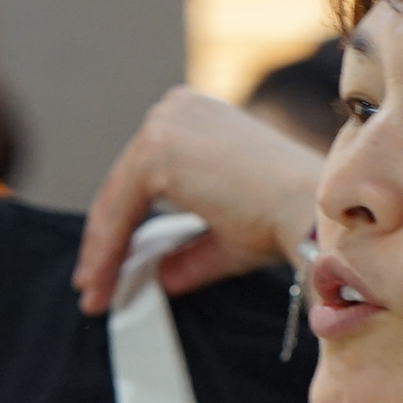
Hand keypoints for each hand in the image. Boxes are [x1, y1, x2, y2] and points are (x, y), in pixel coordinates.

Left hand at [72, 88, 324, 315]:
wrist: (309, 212)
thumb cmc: (284, 218)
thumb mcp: (225, 237)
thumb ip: (187, 251)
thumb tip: (159, 276)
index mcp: (195, 117)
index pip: (143, 174)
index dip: (123, 224)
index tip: (111, 264)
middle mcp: (176, 110)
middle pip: (122, 185)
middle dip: (106, 241)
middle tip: (93, 286)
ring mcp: (164, 125)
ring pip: (116, 200)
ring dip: (102, 251)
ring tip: (95, 293)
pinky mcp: (157, 151)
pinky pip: (119, 211)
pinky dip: (107, 250)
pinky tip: (103, 281)